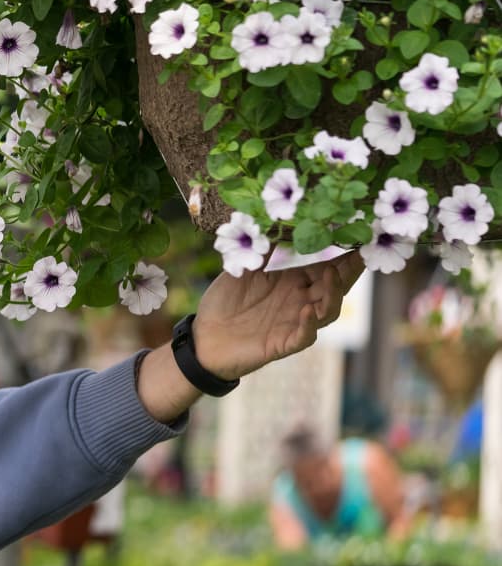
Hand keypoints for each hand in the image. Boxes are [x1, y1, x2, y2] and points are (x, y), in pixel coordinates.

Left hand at [192, 250, 365, 379]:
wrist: (204, 338)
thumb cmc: (225, 303)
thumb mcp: (242, 270)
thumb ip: (262, 250)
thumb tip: (275, 221)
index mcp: (293, 282)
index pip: (326, 267)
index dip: (344, 255)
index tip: (361, 236)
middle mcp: (299, 301)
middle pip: (335, 286)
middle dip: (349, 270)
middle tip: (362, 252)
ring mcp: (293, 323)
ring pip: (327, 311)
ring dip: (333, 294)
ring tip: (331, 274)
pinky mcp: (282, 343)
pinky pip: (303, 336)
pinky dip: (308, 325)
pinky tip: (306, 310)